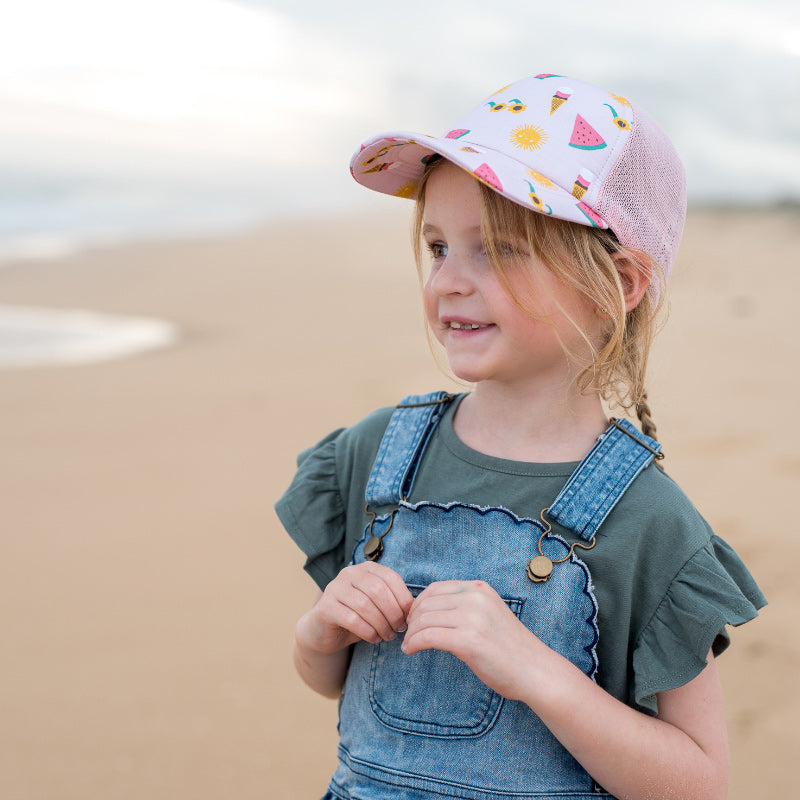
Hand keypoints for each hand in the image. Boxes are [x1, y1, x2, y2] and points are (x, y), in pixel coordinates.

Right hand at [296, 562, 413, 654]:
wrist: (323, 630)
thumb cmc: (357, 616)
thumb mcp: (378, 605)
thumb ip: (393, 601)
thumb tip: (415, 609)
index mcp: (366, 568)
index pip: (390, 578)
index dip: (403, 599)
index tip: (408, 617)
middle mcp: (349, 573)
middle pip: (378, 590)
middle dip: (393, 613)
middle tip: (398, 629)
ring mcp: (335, 588)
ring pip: (365, 605)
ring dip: (381, 624)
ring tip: (387, 636)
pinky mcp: (325, 607)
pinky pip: (351, 619)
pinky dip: (367, 631)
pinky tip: (374, 638)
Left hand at [402, 580, 537, 700]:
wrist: (535, 670)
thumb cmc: (509, 648)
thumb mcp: (487, 614)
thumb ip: (463, 607)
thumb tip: (426, 610)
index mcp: (478, 588)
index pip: (435, 589)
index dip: (418, 604)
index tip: (412, 620)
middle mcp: (475, 598)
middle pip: (427, 603)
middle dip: (412, 620)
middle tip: (407, 634)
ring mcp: (472, 618)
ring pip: (425, 619)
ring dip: (411, 634)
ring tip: (409, 645)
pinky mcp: (468, 641)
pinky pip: (428, 637)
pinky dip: (415, 643)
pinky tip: (411, 651)